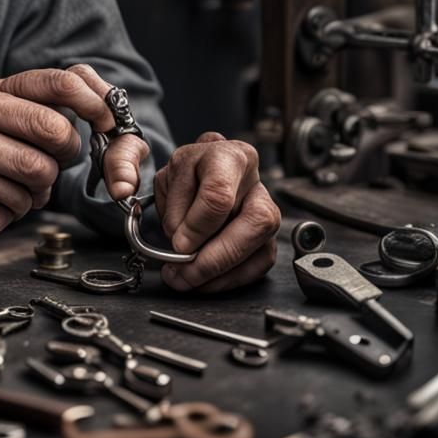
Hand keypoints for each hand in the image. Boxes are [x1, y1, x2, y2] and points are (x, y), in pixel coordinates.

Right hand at [0, 65, 137, 259]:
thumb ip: (25, 103)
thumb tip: (91, 104)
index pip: (51, 84)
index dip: (91, 103)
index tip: (108, 121)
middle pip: (52, 138)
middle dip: (60, 160)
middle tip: (46, 169)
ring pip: (34, 183)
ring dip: (29, 196)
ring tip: (1, 189)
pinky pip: (7, 216)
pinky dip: (2, 218)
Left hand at [154, 133, 280, 292]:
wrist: (201, 170)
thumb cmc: (186, 174)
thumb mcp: (168, 181)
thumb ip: (173, 210)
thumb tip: (185, 246)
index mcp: (227, 157)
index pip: (219, 195)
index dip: (197, 226)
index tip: (178, 244)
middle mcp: (255, 181)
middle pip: (254, 223)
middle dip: (217, 258)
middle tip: (185, 273)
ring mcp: (266, 205)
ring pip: (262, 247)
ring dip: (223, 273)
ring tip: (191, 279)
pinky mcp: (269, 232)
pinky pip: (261, 263)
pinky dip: (233, 278)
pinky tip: (209, 280)